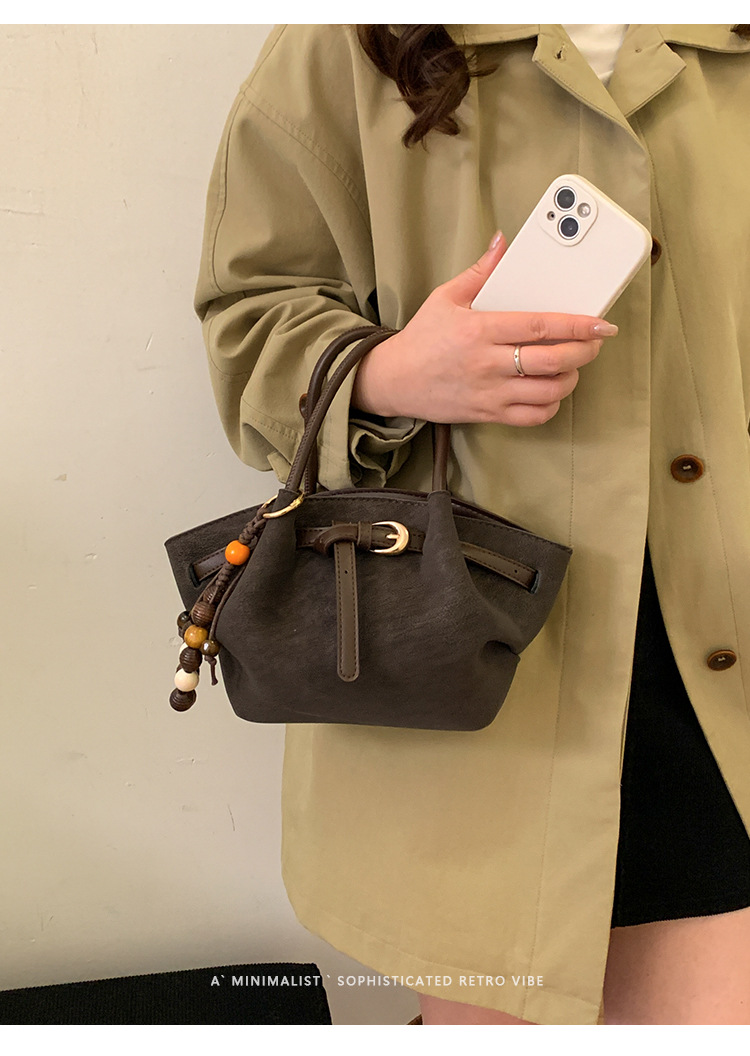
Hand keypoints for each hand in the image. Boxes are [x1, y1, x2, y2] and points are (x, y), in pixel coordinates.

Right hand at [351, 231, 617, 426]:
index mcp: (481, 329)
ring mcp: (490, 392)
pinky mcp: (487, 414)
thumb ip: (480, 271)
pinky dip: (550, 407)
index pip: (540, 326)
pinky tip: (551, 393)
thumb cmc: (422, 339)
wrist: (394, 380)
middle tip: (593, 344)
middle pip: (551, 361)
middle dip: (583, 352)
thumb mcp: (446, 297)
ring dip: (570, 380)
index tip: (600, 324)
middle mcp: (488, 363)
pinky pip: (531, 417)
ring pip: (547, 392)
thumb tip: (502, 242)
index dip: (577, 325)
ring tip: (573, 367)